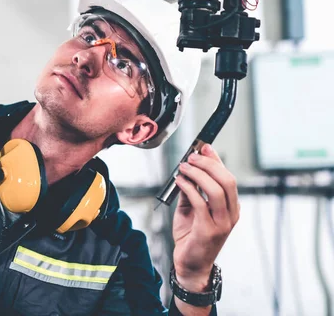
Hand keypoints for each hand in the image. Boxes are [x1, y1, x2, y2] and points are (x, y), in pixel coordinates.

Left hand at [172, 144, 239, 290]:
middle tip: (192, 156)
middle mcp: (231, 214)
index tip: (203, 147)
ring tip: (184, 167)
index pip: (228, 177)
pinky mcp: (209, 230)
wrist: (190, 264)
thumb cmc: (191, 236)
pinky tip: (180, 181)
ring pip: (217, 190)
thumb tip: (187, 169)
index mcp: (231, 207)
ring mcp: (222, 223)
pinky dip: (189, 188)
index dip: (216, 160)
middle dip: (208, 164)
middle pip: (227, 181)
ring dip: (198, 174)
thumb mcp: (191, 208)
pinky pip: (200, 203)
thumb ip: (192, 190)